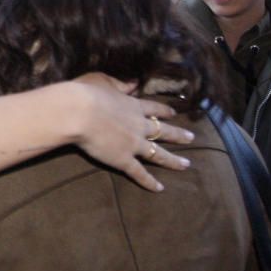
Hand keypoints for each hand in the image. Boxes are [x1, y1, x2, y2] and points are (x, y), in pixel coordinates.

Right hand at [71, 73, 193, 192]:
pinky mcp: (124, 160)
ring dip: (173, 160)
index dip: (165, 111)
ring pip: (158, 154)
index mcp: (133, 105)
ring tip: (186, 165)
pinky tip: (160, 188)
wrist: (78, 113)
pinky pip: (139, 173)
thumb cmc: (87, 94)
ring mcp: (134, 144)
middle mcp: (139, 125)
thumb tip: (133, 84)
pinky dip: (150, 182)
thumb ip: (120, 84)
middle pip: (163, 131)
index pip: (154, 108)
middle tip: (192, 138)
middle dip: (178, 135)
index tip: (174, 113)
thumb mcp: (103, 81)